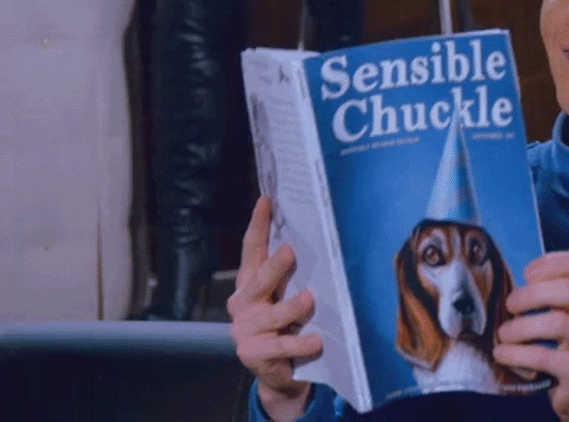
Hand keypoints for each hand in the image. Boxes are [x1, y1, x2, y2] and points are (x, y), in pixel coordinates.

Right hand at [227, 197, 322, 421]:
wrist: (280, 374)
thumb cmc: (288, 326)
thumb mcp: (287, 298)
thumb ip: (293, 278)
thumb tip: (319, 246)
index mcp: (250, 284)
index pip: (252, 250)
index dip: (258, 225)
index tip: (266, 201)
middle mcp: (243, 304)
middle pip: (258, 280)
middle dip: (274, 266)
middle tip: (291, 251)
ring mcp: (245, 330)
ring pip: (271, 314)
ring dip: (292, 306)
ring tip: (309, 299)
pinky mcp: (253, 354)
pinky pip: (281, 346)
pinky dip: (300, 342)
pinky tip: (316, 340)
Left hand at [494, 248, 568, 421]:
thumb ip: (550, 292)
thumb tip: (509, 278)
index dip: (554, 262)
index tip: (527, 273)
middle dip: (533, 294)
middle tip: (510, 304)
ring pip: (558, 324)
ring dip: (521, 327)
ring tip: (503, 333)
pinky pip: (545, 358)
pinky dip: (517, 354)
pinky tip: (502, 354)